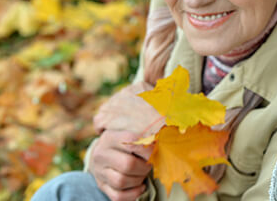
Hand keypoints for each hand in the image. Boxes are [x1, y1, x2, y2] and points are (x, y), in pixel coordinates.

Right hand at [89, 82, 163, 199]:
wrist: (106, 153)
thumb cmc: (131, 134)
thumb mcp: (139, 116)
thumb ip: (155, 103)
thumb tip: (176, 88)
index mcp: (112, 135)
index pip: (132, 142)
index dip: (150, 149)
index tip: (158, 149)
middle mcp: (102, 152)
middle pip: (128, 165)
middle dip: (144, 167)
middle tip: (151, 163)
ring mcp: (100, 170)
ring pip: (122, 181)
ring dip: (139, 179)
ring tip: (145, 172)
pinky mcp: (102, 186)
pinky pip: (118, 196)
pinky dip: (132, 194)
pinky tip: (140, 186)